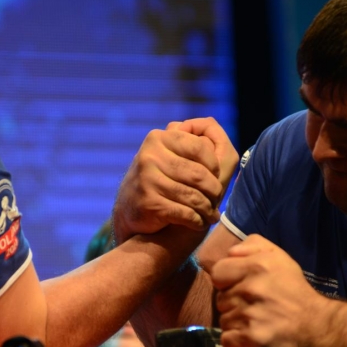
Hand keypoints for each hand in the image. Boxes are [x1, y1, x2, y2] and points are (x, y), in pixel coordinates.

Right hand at [113, 117, 237, 242]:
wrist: (130, 210)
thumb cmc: (161, 180)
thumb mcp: (172, 153)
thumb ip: (193, 137)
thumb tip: (210, 123)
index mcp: (158, 138)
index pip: (200, 147)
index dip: (215, 166)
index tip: (216, 178)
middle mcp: (150, 156)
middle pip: (199, 174)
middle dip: (214, 191)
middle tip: (216, 201)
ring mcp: (147, 179)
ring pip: (194, 196)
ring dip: (207, 209)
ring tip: (211, 215)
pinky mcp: (149, 203)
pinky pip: (185, 213)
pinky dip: (197, 221)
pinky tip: (199, 223)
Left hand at [210, 234, 323, 346]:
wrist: (316, 327)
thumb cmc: (294, 290)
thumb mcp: (279, 257)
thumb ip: (253, 245)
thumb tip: (230, 252)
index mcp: (257, 266)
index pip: (218, 272)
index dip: (226, 281)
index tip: (239, 287)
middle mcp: (250, 289)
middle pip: (220, 298)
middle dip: (234, 302)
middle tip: (255, 306)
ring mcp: (248, 315)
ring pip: (223, 320)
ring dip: (236, 322)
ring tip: (257, 321)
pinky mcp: (249, 339)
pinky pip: (226, 339)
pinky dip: (237, 340)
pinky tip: (253, 335)